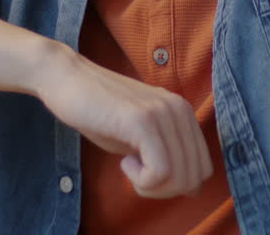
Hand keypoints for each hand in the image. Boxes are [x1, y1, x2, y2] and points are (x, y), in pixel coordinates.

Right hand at [33, 45, 212, 198]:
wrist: (66, 79)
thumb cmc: (99, 112)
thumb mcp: (141, 138)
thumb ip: (168, 156)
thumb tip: (192, 189)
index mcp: (184, 112)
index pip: (202, 169)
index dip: (176, 186)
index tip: (147, 175)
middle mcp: (179, 109)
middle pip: (194, 177)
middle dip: (164, 190)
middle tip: (135, 176)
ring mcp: (162, 112)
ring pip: (179, 178)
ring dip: (151, 187)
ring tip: (128, 168)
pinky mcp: (141, 120)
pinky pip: (160, 172)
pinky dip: (141, 181)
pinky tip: (123, 163)